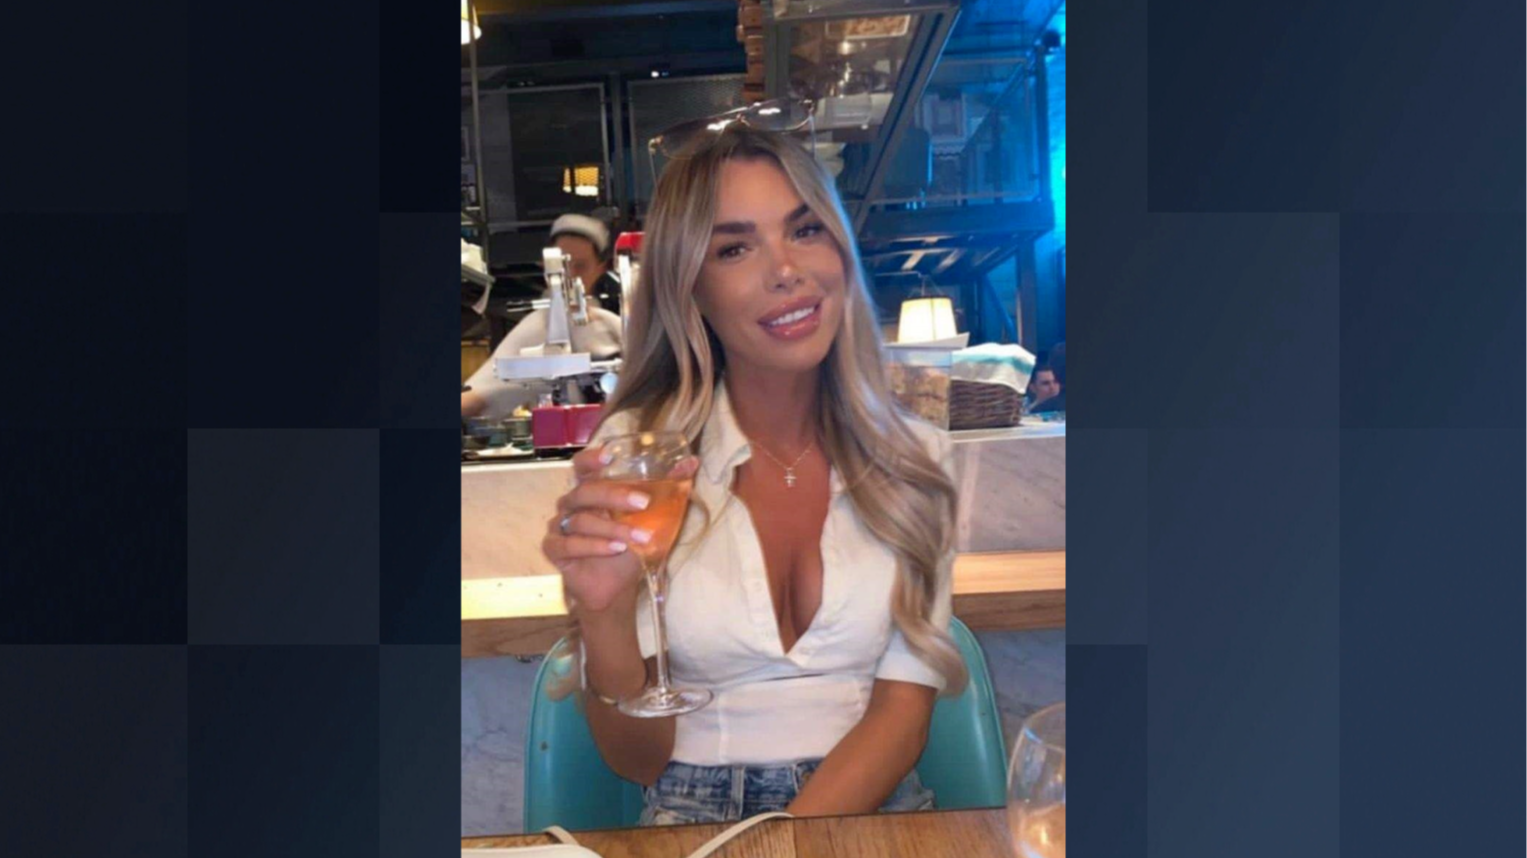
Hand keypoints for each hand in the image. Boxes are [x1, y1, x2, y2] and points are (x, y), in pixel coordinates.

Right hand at [541, 443, 697, 613]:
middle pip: (585, 492)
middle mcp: (571, 504)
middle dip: (615, 496)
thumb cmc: (630, 546)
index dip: (592, 459)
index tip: (609, 456)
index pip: (582, 466)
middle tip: (643, 503)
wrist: (616, 586)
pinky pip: (568, 545)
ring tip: (640, 539)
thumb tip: (692, 462)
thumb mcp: (652, 517)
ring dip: (614, 529)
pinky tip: (616, 550)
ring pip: (581, 521)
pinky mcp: (554, 549)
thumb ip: (667, 488)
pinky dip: (594, 547)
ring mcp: (559, 526)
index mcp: (591, 490)